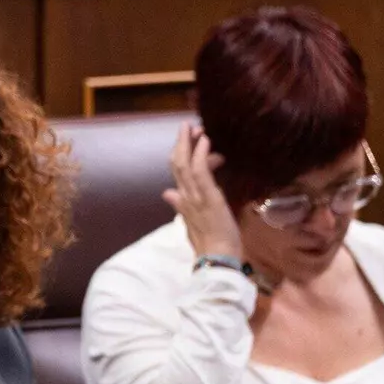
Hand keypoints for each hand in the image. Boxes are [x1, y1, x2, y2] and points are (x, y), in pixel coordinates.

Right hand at [163, 122, 241, 258]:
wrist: (217, 258)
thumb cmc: (210, 243)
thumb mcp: (193, 222)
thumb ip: (180, 206)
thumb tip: (167, 193)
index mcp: (182, 202)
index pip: (176, 174)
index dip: (179, 155)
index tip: (188, 141)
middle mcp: (185, 197)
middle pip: (177, 165)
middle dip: (180, 144)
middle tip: (186, 126)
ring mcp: (195, 197)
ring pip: (185, 165)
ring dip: (188, 144)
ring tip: (194, 128)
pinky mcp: (208, 197)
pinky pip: (200, 172)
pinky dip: (200, 155)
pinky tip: (204, 141)